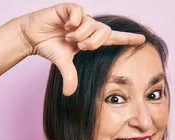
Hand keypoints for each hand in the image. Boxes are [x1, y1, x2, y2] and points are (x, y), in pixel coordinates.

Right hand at [19, 3, 145, 95]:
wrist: (32, 36)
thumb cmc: (49, 47)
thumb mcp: (63, 64)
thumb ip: (70, 77)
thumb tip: (69, 94)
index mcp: (90, 38)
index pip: (113, 38)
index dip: (127, 39)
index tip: (143, 39)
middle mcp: (88, 26)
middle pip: (104, 31)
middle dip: (93, 42)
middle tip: (79, 46)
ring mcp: (79, 16)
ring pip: (91, 23)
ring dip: (79, 34)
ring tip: (66, 36)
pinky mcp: (68, 8)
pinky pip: (79, 12)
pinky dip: (73, 21)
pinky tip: (65, 25)